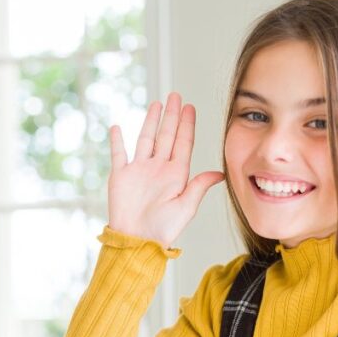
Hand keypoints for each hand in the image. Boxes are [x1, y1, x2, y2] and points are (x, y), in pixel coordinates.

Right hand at [107, 91, 224, 247]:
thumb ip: (199, 186)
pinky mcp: (121, 176)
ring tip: (157, 104)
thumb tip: (220, 173)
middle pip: (166, 135)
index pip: (183, 143)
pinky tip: (118, 127)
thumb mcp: (186, 207)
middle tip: (176, 96)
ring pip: (146, 139)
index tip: (190, 107)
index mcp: (176, 174)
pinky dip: (117, 141)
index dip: (187, 125)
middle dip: (172, 116)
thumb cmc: (163, 228)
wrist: (137, 240)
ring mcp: (139, 170)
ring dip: (151, 121)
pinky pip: (119, 154)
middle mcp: (158, 168)